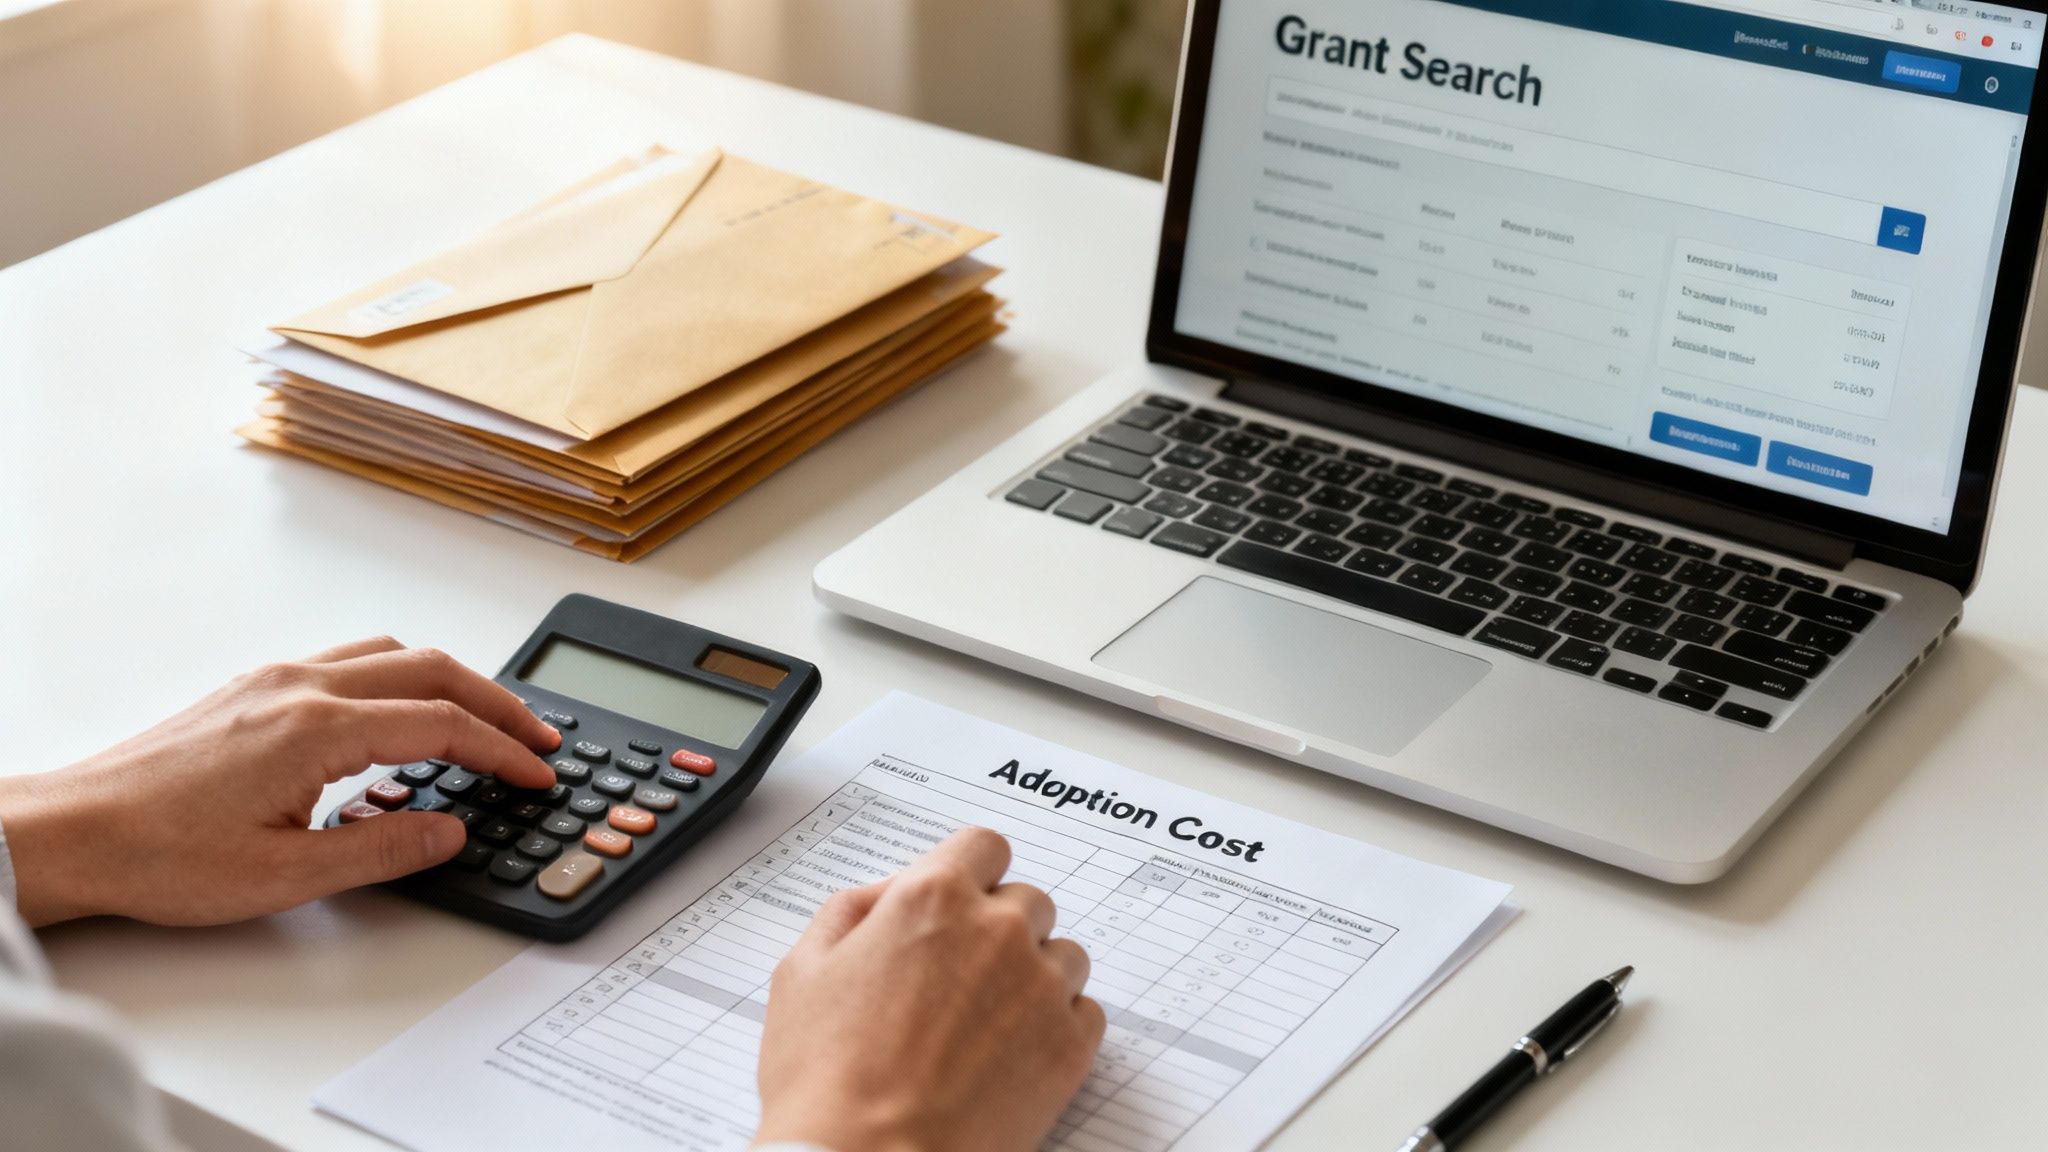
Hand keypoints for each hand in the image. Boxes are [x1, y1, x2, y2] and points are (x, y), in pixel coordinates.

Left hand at [0, 637, 559, 927]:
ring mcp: (275, 680)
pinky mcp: (254, 689)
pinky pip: (351, 661)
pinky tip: (402, 717)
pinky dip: (401, 678)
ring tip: (484, 720)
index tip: (537, 773)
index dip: (503, 750)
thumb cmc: (158, 855)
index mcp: (318, 728)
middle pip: (432, 669)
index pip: (443, 725)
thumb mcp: (286, 875)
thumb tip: (448, 830)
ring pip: (392, 653)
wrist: (73, 834)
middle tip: (538, 738)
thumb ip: (381, 850)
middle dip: (497, 703)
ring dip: (451, 682)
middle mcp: (301, 687)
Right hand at [753, 828, 1105, 1151]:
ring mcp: (1042, 987)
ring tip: (984, 1025)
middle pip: (1026, 900)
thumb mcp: (802, 972)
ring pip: (1063, 954)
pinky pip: (1086, 1012)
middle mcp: (998, 930)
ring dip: (1033, 976)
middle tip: (958, 980)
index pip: (984, 846)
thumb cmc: (825, 1081)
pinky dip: (1057, 1026)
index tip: (960, 903)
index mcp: (933, 898)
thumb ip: (850, 911)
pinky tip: (1011, 1055)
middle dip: (998, 929)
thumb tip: (888, 894)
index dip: (969, 875)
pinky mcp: (1071, 1045)